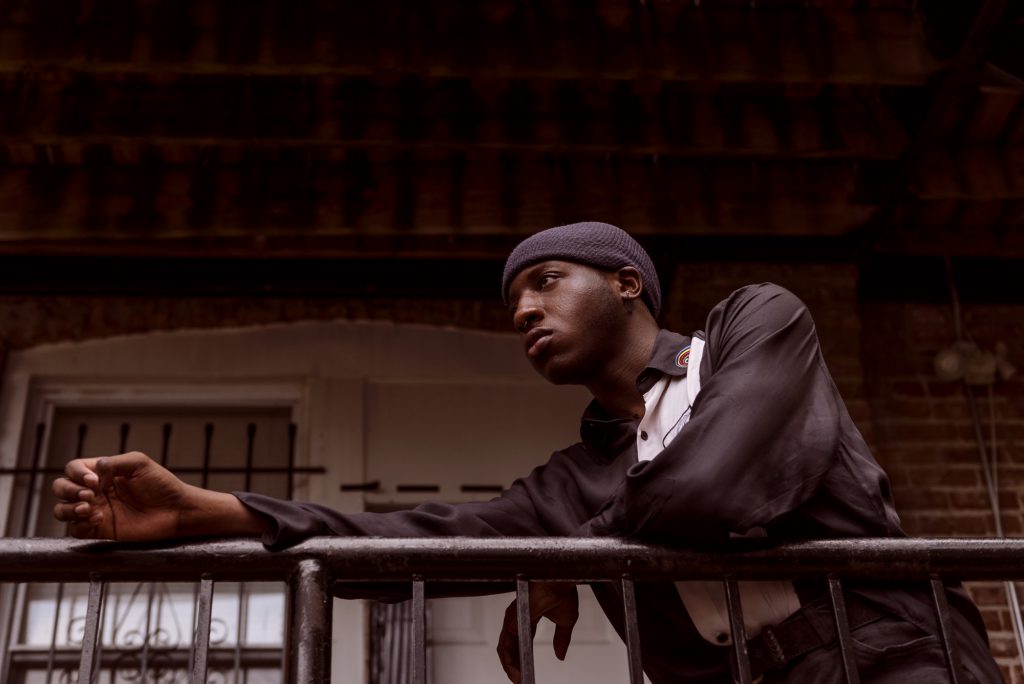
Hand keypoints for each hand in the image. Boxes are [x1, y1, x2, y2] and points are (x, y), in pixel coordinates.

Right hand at [52, 452, 192, 540]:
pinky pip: (75, 530)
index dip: (77, 473)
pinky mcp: (101, 530)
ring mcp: (96, 511)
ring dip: (68, 508)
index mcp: (102, 473)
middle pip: (61, 488)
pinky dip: (79, 524)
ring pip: (62, 510)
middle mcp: (95, 491)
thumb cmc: (162, 484)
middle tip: (90, 494)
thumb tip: (94, 468)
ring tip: (88, 508)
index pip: (74, 468)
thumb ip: (114, 463)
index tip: (94, 481)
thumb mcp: (139, 463)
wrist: (176, 511)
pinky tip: (98, 519)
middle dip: (68, 490)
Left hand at [496, 582, 578, 682]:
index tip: (526, 671)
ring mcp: (512, 619)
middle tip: (521, 680)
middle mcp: (517, 617)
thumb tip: (560, 656)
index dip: (523, 656)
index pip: (522, 640)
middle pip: (511, 647)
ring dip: (510, 668)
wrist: (560, 580)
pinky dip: (508, 663)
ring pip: (505, 649)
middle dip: (515, 666)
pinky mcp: (511, 622)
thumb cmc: (562, 591)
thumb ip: (561, 639)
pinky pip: (505, 648)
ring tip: (519, 681)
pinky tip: (516, 674)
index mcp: (528, 614)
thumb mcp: (565, 621)